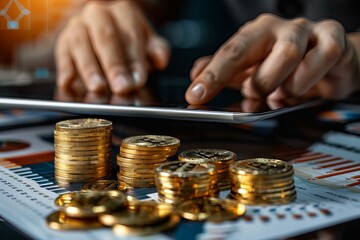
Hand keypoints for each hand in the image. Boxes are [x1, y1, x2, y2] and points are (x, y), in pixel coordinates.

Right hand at [55, 0, 169, 93]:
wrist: (103, 36)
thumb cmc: (128, 42)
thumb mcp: (147, 43)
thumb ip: (157, 50)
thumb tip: (160, 59)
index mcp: (123, 12)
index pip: (130, 35)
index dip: (135, 59)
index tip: (138, 79)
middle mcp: (97, 15)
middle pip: (105, 39)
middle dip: (114, 66)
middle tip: (122, 87)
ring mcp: (77, 28)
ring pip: (81, 46)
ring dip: (90, 69)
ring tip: (98, 88)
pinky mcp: (63, 44)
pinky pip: (63, 57)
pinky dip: (66, 72)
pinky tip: (70, 86)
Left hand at [186, 14, 359, 104]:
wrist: (333, 64)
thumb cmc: (290, 68)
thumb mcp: (254, 72)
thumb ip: (225, 74)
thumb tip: (196, 75)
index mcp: (255, 35)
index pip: (227, 52)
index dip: (210, 75)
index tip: (195, 95)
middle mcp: (277, 29)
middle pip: (248, 46)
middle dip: (240, 77)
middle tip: (250, 94)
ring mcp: (306, 31)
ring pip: (287, 54)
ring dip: (277, 82)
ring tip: (277, 95)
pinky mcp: (333, 40)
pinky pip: (322, 57)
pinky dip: (307, 80)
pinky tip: (298, 91)